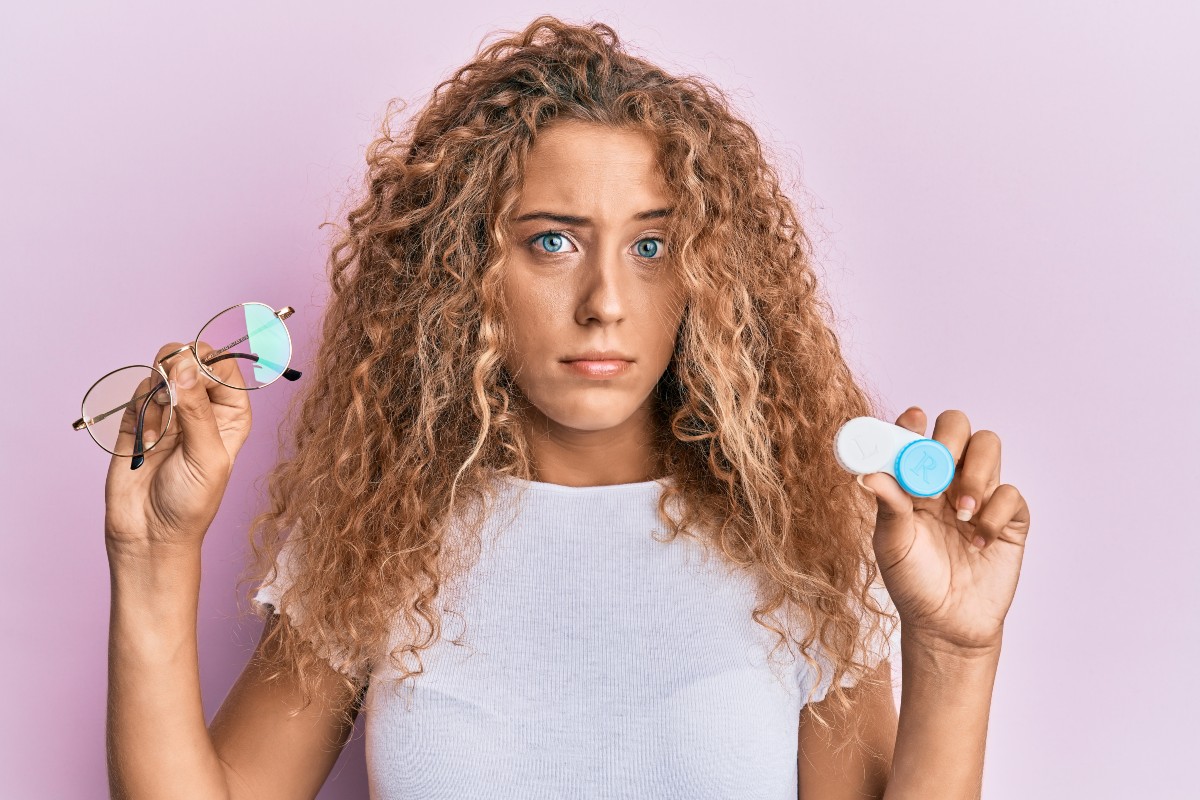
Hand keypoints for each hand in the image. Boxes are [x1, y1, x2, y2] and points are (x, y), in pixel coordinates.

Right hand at [103, 340, 252, 555]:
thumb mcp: (206, 455)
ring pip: (162, 371)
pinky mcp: (140, 416)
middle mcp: (203, 405)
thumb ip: (196, 409)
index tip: (191, 378)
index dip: (207, 364)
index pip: (224, 367)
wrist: (149, 532)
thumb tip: (185, 364)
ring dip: (158, 397)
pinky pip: (140, 392)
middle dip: (177, 370)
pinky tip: (147, 442)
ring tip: (161, 434)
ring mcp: (171, 408)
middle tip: (171, 396)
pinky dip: (141, 412)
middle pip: (191, 359)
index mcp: (232, 413)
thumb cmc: (191, 501)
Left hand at [858, 407, 1030, 654]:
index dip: (913, 422)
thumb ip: (887, 506)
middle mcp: (946, 479)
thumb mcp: (892, 544)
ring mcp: (979, 494)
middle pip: (957, 427)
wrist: (946, 624)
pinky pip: (1011, 493)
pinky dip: (994, 513)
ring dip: (976, 472)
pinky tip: (978, 542)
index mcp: (912, 479)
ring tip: (962, 513)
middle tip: (941, 466)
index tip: (912, 422)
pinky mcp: (1008, 518)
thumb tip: (867, 475)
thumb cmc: (912, 581)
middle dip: (951, 438)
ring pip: (988, 446)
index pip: (915, 434)